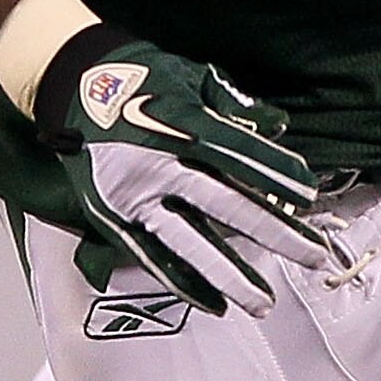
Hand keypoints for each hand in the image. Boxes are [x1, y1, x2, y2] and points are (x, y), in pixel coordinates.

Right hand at [37, 29, 332, 316]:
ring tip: (264, 303)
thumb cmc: (136, 76)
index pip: (240, 155)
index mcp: (179, 124)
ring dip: (230, 275)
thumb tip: (277, 127)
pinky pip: (153, 257)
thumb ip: (233, 106)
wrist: (69, 82)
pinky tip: (215, 304)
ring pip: (190, 243)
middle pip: (226, 205)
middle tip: (312, 257)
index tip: (308, 194)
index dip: (277, 174)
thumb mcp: (187, 77)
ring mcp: (134, 196)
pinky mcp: (114, 217)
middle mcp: (158, 164)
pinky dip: (185, 283)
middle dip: (274, 233)